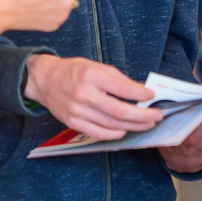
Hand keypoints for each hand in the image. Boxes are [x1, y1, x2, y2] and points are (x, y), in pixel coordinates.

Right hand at [24, 55, 161, 140]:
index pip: (122, 88)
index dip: (140, 95)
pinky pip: (99, 133)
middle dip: (143, 115)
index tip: (152, 96)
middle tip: (157, 115)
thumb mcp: (96, 66)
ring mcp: (78, 111)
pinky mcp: (73, 123)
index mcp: (91, 76)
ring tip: (147, 123)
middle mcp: (84, 95)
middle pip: (119, 111)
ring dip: (133, 126)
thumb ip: (117, 79)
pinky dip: (116, 134)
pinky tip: (126, 130)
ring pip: (112, 124)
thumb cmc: (73, 71)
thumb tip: (140, 91)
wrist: (45, 80)